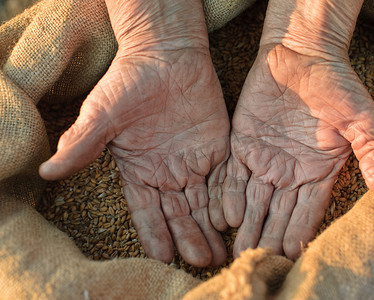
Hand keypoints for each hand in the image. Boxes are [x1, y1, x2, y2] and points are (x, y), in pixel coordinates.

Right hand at [39, 0, 229, 266]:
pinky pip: (223, 178)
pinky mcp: (216, 147)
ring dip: (209, 227)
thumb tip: (47, 171)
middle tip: (200, 262)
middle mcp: (167, 172)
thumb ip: (81, 144)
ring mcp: (193, 161)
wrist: (165, 55)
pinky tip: (231, 219)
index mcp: (140, 171)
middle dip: (188, 238)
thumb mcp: (102, 114)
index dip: (154, 234)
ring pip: (202, 203)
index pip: (147, 211)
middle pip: (179, 214)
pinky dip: (226, 200)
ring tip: (219, 253)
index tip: (162, 258)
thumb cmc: (129, 82)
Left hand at [221, 43, 373, 259]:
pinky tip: (227, 217)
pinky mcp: (242, 144)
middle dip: (268, 237)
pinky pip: (234, 175)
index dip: (299, 232)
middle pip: (278, 212)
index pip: (308, 210)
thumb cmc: (335, 84)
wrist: (302, 54)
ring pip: (254, 200)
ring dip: (247, 225)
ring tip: (238, 251)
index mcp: (318, 171)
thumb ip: (372, 151)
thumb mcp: (361, 117)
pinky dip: (230, 196)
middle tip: (258, 264)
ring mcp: (265, 159)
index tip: (291, 256)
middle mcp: (290, 171)